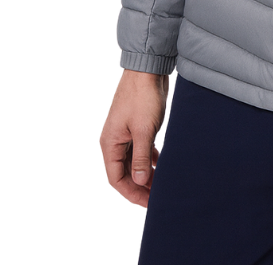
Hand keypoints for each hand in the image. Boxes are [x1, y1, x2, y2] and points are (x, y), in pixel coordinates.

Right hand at [100, 69, 169, 206]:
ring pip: (134, 161)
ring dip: (146, 173)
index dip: (132, 193)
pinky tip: (161, 165)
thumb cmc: (142, 97)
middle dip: (140, 186)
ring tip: (162, 184)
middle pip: (125, 172)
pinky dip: (150, 158)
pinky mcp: (136, 126)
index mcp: (110, 143)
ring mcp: (125, 133)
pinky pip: (140, 149)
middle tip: (158, 196)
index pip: (116, 178)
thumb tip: (141, 182)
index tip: (148, 203)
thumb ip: (142, 157)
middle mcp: (115, 141)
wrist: (147, 69)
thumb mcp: (143, 129)